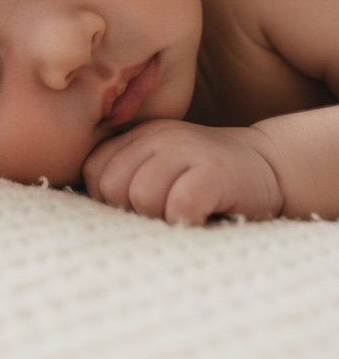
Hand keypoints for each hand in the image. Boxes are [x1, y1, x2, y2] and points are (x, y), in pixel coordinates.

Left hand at [82, 119, 283, 224]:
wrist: (270, 166)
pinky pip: (179, 205)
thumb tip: (87, 220)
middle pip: (113, 187)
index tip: (139, 210)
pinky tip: (203, 217)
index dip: (110, 201)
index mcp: (138, 137)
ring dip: (162, 219)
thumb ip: (127, 180)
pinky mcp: (213, 170)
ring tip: (186, 215)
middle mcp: (158, 137)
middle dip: (132, 213)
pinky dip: (187, 221)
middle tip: (165, 216)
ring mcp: (186, 149)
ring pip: (142, 196)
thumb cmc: (206, 182)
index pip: (95, 172)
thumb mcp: (161, 171)